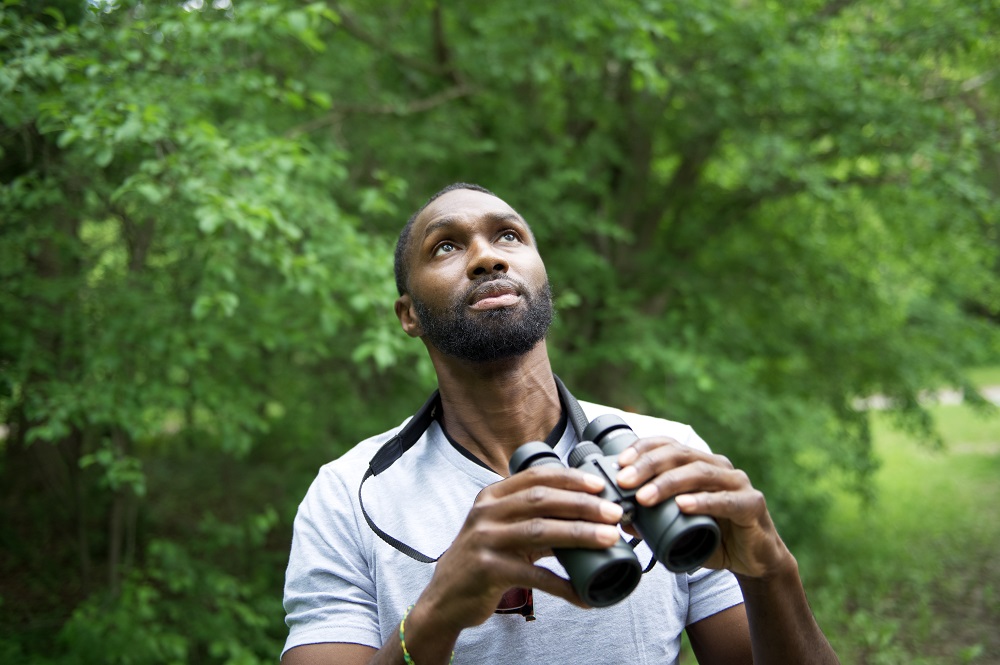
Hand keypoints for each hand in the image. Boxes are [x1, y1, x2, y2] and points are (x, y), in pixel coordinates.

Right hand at [417, 465, 624, 632]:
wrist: (445, 597)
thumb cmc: (484, 560)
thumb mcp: (505, 531)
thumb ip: (537, 520)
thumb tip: (587, 518)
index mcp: (492, 496)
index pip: (536, 477)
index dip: (571, 478)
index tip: (600, 485)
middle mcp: (486, 512)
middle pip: (541, 500)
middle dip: (583, 504)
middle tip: (614, 513)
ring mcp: (485, 540)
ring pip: (540, 531)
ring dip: (579, 534)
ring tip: (608, 539)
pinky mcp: (488, 570)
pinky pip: (534, 575)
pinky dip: (562, 585)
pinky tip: (583, 592)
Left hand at [614, 437, 790, 578]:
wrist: (753, 560)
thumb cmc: (714, 537)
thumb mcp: (679, 529)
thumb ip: (653, 522)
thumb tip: (621, 519)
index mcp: (699, 464)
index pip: (668, 445)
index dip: (643, 449)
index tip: (619, 462)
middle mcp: (718, 466)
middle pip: (680, 455)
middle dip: (648, 465)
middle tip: (624, 480)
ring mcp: (737, 483)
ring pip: (699, 473)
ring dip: (668, 483)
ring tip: (644, 496)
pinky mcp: (752, 504)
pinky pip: (725, 500)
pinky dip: (702, 502)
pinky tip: (683, 505)